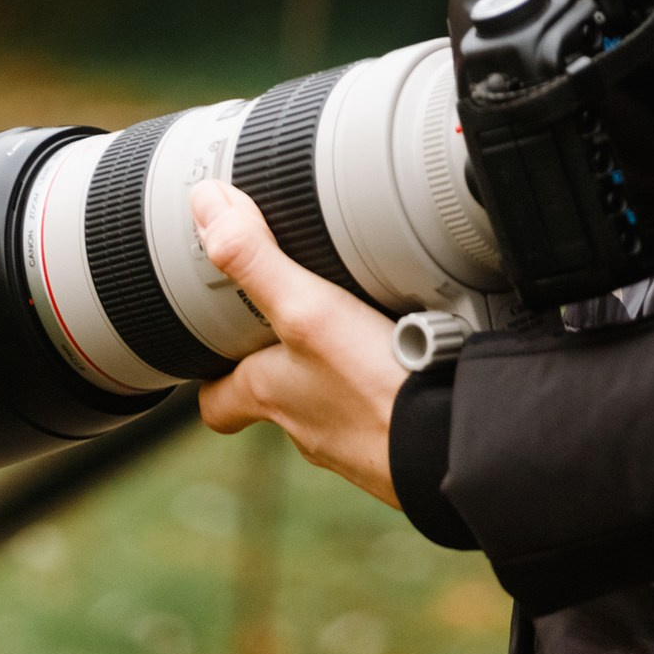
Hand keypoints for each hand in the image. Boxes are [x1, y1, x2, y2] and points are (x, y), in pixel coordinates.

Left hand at [191, 180, 403, 506]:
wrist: (448, 447)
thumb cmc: (373, 389)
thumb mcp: (305, 309)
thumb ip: (255, 259)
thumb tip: (205, 206)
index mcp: (270, 394)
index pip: (216, 401)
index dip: (211, 375)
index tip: (214, 350)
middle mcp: (305, 423)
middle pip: (277, 396)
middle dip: (284, 360)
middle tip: (299, 316)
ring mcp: (352, 439)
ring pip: (330, 402)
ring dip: (338, 369)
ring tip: (363, 325)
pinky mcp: (395, 443)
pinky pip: (380, 411)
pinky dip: (385, 384)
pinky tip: (410, 355)